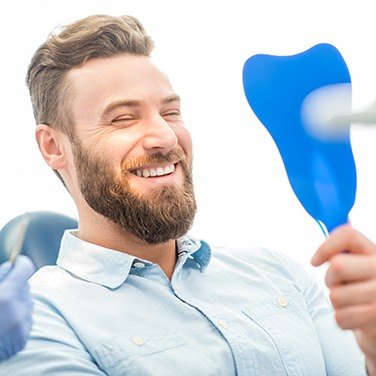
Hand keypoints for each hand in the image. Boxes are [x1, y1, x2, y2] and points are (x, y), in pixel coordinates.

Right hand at [0, 256, 34, 361]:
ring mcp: (22, 326)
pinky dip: (18, 318)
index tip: (17, 261)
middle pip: (26, 286)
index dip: (21, 263)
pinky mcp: (23, 338)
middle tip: (2, 290)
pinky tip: (2, 324)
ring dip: (17, 302)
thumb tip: (11, 266)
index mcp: (6, 297)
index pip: (26, 269)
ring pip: (28, 302)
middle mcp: (18, 310)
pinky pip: (27, 319)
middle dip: (16, 285)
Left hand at [311, 225, 375, 370]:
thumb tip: (325, 245)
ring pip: (335, 295)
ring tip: (352, 304)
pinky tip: (357, 319)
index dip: (325, 246)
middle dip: (331, 279)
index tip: (315, 261)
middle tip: (341, 286)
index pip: (348, 236)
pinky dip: (344, 321)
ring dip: (338, 303)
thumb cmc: (367, 294)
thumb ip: (347, 254)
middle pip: (338, 265)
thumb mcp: (361, 268)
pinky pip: (341, 317)